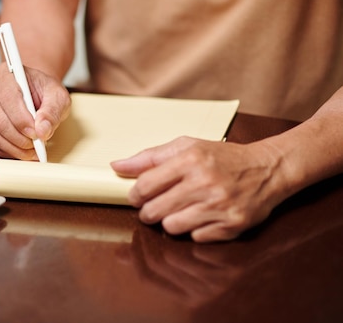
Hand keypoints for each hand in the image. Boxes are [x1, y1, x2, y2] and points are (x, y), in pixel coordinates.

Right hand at [0, 62, 70, 159]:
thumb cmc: (44, 90)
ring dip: (15, 148)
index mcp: (6, 73)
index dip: (22, 120)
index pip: (9, 98)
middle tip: (37, 146)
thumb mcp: (57, 96)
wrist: (33, 91)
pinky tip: (22, 151)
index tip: (36, 133)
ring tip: (32, 151)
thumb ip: (52, 111)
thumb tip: (42, 130)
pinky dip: (8, 151)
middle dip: (20, 138)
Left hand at [111, 136, 286, 241]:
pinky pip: (196, 238)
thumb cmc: (222, 157)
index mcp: (191, 160)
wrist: (268, 168)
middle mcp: (205, 183)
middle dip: (148, 212)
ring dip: (169, 222)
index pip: (145, 185)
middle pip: (154, 210)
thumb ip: (150, 157)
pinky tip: (201, 217)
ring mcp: (220, 206)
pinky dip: (194, 231)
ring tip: (177, 212)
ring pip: (172, 227)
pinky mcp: (233, 225)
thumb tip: (116, 165)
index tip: (136, 197)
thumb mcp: (187, 146)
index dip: (134, 195)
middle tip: (153, 207)